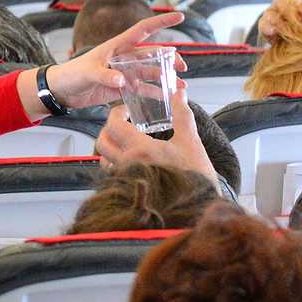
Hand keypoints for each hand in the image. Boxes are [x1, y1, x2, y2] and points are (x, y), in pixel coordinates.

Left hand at [45, 12, 186, 109]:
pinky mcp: (121, 88)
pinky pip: (142, 89)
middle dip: (169, 58)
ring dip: (166, 77)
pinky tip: (168, 96)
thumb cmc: (72, 74)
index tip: (180, 16)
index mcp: (117, 47)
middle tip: (182, 67)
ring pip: (150, 73)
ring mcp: (123, 73)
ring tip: (182, 85)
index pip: (143, 30)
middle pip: (152, 55)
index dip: (161, 22)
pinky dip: (155, 92)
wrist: (61, 91)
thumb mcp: (88, 73)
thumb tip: (122, 80)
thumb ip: (105, 76)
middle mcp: (123, 58)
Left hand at [96, 85, 220, 187]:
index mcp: (141, 150)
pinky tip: (130, 162)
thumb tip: (179, 94)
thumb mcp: (191, 142)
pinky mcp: (129, 192)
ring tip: (125, 144)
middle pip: (102, 143)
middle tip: (121, 126)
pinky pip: (112, 176)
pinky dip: (115, 165)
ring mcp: (127, 180)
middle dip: (108, 131)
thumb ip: (182, 115)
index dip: (116, 114)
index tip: (125, 112)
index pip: (113, 125)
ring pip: (105, 161)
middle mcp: (128, 165)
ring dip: (110, 150)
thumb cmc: (195, 176)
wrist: (199, 207)